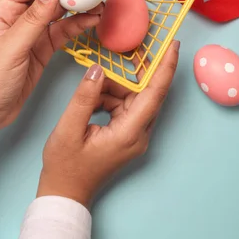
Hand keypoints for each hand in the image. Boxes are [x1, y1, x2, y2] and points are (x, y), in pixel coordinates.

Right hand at [37, 41, 179, 207]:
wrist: (65, 194)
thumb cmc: (65, 166)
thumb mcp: (68, 129)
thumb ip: (84, 97)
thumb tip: (98, 69)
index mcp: (130, 133)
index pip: (155, 94)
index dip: (165, 67)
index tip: (173, 45)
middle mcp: (139, 134)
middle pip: (145, 93)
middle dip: (132, 73)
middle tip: (123, 52)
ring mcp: (134, 136)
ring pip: (132, 98)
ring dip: (113, 88)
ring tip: (90, 88)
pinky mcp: (127, 135)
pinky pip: (124, 106)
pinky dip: (109, 98)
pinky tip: (91, 100)